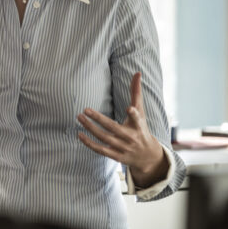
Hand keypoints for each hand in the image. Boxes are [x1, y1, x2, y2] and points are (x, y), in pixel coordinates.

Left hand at [76, 72, 168, 187]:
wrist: (148, 156)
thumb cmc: (141, 128)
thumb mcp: (141, 111)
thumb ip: (136, 92)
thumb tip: (138, 72)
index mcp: (139, 126)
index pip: (137, 119)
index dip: (133, 114)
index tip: (128, 109)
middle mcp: (131, 138)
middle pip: (113, 128)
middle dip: (99, 120)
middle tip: (85, 110)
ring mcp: (123, 148)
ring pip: (104, 138)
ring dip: (90, 129)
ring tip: (79, 117)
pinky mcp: (116, 156)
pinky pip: (101, 150)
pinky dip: (89, 144)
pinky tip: (79, 134)